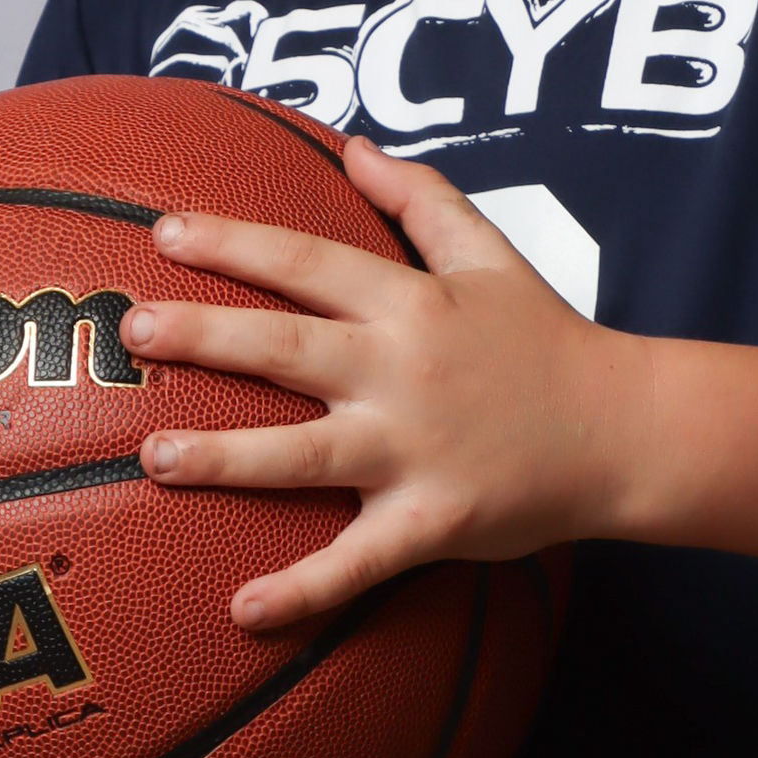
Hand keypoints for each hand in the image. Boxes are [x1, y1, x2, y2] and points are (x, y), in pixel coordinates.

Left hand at [126, 138, 645, 631]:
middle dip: (205, 337)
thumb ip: (420, 197)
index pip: (308, 264)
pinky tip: (243, 610)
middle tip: (132, 330)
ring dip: (224, 458)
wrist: (625, 430)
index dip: (234, 245)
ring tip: (153, 455)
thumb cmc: (547, 340)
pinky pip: (360, 562)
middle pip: (288, 350)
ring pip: (304, 457)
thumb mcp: (491, 253)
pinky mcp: (434, 522)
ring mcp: (416, 452)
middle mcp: (404, 373)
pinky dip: (305, 590)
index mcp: (412, 305)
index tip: (164, 233)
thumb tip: (352, 147)